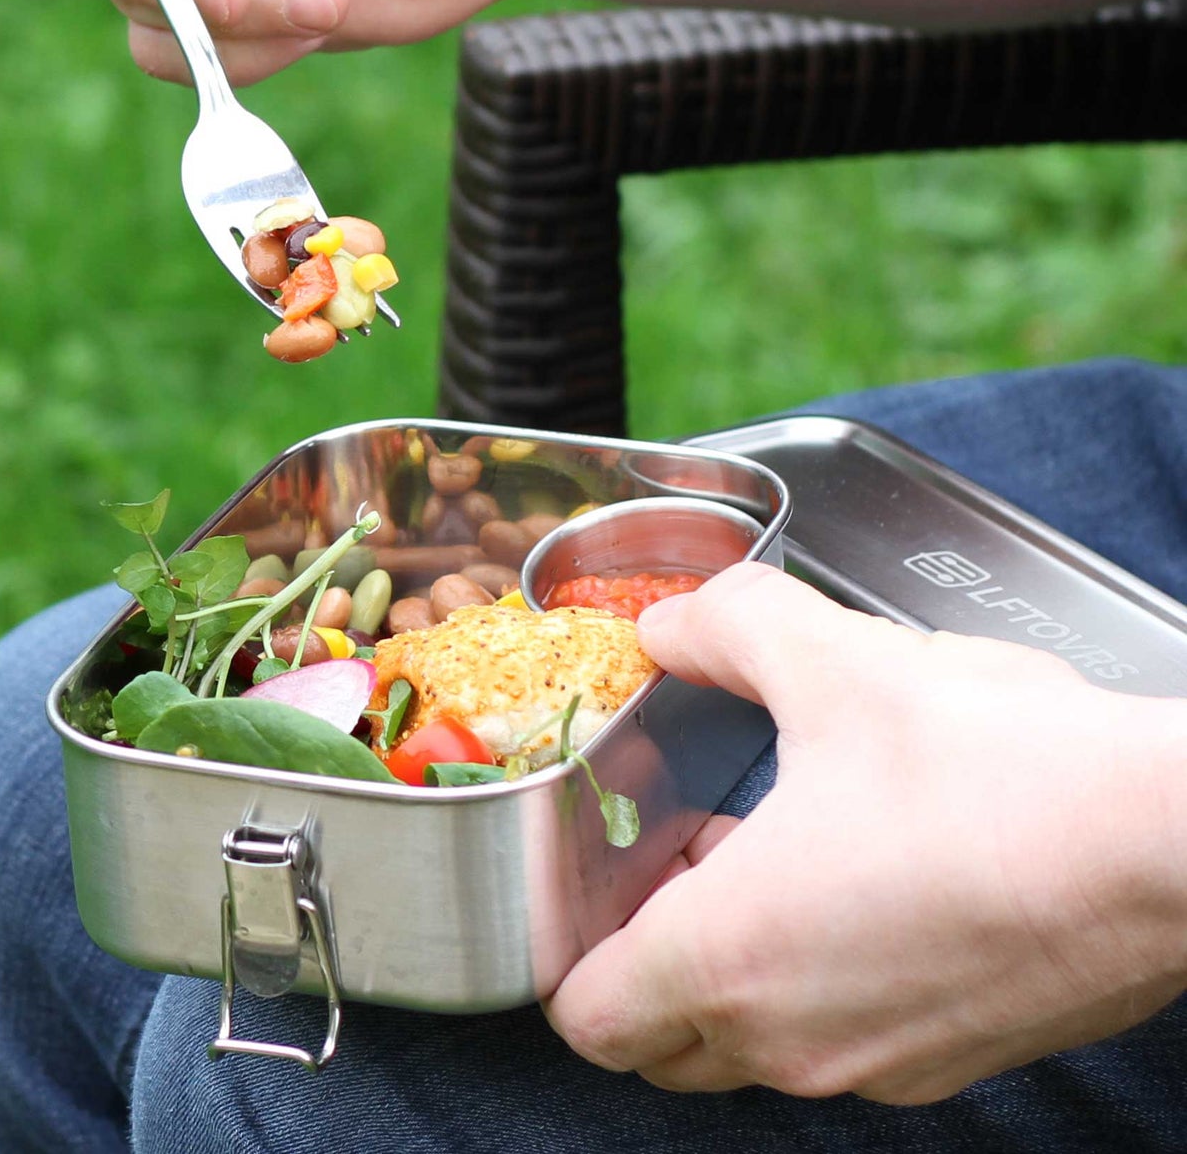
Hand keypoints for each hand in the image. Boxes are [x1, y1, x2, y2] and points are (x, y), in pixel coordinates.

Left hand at [544, 562, 1186, 1103]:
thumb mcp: (834, 661)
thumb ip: (726, 629)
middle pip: (658, 1042)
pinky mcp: (950, 1061)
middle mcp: (796, 1040)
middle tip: (675, 852)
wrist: (1171, 844)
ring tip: (765, 847)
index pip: (589, 1018)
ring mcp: (879, 1068)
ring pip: (749, 1046)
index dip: (567, 948)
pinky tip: (853, 877)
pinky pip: (836, 1041)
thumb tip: (673, 625)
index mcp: (735, 956)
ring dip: (730, 963)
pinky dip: (811, 979)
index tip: (594, 881)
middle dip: (643, 954)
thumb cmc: (1000, 770)